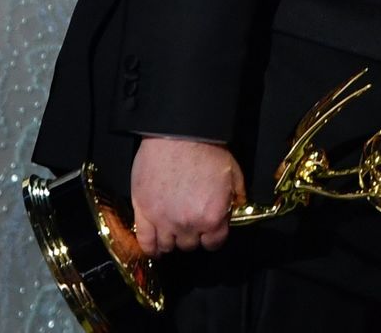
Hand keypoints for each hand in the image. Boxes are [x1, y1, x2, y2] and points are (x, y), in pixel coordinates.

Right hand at [130, 137, 245, 255]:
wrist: (178, 134)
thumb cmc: (206, 150)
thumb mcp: (233, 173)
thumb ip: (237, 197)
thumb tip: (237, 208)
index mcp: (212, 217)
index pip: (214, 243)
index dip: (213, 236)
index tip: (210, 230)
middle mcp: (188, 224)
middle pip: (190, 245)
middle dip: (193, 235)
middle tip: (190, 220)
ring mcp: (163, 220)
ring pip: (168, 246)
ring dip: (172, 240)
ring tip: (172, 229)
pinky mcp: (143, 211)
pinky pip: (145, 241)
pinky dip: (150, 247)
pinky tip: (154, 246)